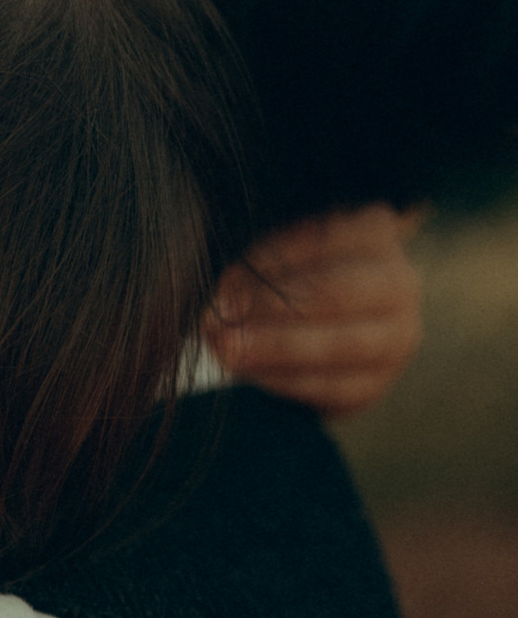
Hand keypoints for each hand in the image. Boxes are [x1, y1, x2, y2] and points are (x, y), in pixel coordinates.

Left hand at [205, 203, 423, 415]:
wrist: (330, 331)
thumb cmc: (295, 278)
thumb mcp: (284, 252)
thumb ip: (262, 263)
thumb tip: (228, 294)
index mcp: (376, 231)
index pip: (324, 240)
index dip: (269, 263)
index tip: (225, 284)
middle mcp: (400, 282)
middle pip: (335, 293)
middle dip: (269, 308)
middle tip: (217, 321)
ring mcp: (397, 337)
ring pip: (339, 344)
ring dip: (274, 349)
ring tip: (227, 350)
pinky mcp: (377, 383)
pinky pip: (333, 386)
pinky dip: (285, 380)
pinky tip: (250, 374)